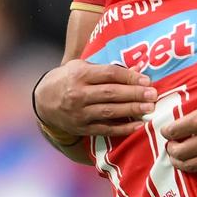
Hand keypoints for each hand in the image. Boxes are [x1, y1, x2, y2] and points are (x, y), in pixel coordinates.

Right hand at [34, 60, 155, 137]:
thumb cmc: (68, 79)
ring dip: (132, 110)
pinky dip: (122, 128)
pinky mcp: (81, 128)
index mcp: (79, 74)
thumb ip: (106, 69)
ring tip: (149, 109)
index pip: (109, 74)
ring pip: (109, 112)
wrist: (43, 101)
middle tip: (153, 95)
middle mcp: (78, 94)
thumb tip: (136, 69)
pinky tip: (137, 125)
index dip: (129, 77)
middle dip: (134, 94)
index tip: (146, 80)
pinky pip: (105, 129)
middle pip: (111, 93)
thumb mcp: (81, 67)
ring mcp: (79, 113)